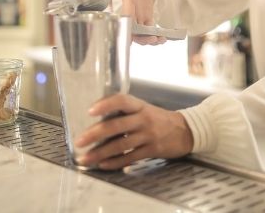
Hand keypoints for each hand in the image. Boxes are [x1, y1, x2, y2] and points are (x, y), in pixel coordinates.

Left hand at [75, 94, 192, 169]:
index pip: (122, 100)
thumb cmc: (158, 119)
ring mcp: (148, 135)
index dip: (106, 104)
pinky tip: (103, 165)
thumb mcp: (144, 109)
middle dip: (95, 134)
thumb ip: (124, 112)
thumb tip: (97, 120)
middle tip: (79, 141)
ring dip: (100, 153)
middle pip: (116, 125)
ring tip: (86, 158)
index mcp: (140, 106)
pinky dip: (115, 162)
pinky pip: (130, 157)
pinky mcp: (152, 150)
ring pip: (120, 145)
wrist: (185, 131)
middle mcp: (143, 119)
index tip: (90, 110)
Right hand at [122, 0, 163, 45]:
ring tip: (160, 41)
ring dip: (148, 40)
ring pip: (139, 34)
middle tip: (153, 39)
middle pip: (130, 28)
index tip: (135, 30)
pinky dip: (154, 38)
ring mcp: (137, 16)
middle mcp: (130, 9)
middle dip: (140, 37)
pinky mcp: (145, 20)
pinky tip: (163, 39)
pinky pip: (147, 33)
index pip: (124, 12)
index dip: (128, 23)